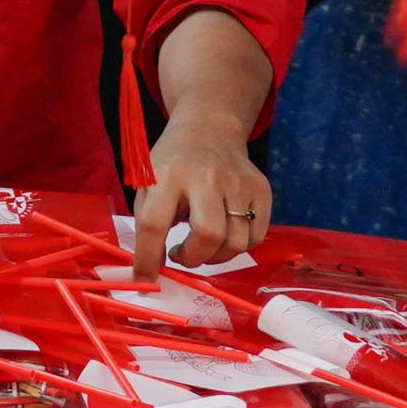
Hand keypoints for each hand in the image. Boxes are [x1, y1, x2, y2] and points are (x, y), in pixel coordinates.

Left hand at [131, 111, 269, 276]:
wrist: (208, 129)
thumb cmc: (172, 165)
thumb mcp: (148, 183)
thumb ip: (147, 223)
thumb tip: (150, 271)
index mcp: (167, 174)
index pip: (154, 224)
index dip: (147, 258)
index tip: (146, 278)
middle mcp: (205, 177)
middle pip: (208, 235)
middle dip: (193, 258)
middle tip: (182, 256)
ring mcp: (238, 183)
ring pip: (236, 242)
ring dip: (216, 256)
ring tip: (201, 244)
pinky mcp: (260, 189)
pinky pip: (255, 237)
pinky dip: (238, 247)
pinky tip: (223, 235)